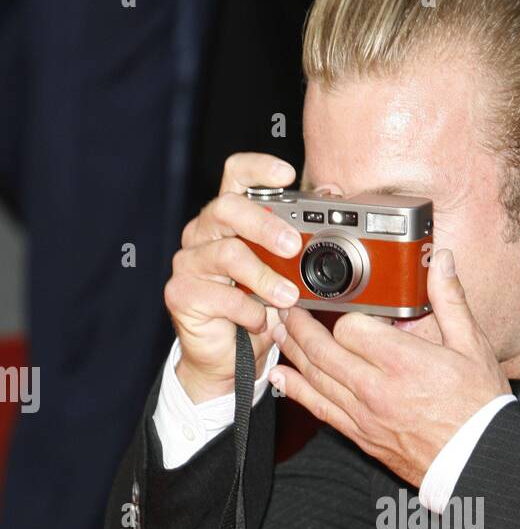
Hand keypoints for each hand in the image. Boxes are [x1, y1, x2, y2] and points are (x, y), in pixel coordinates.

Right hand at [164, 153, 303, 402]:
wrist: (227, 360)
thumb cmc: (255, 311)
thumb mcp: (283, 274)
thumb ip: (298, 241)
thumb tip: (330, 200)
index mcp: (228, 219)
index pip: (235, 175)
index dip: (258, 168)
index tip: (287, 173)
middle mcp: (203, 233)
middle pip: (228, 208)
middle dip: (265, 225)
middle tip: (292, 246)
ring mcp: (188, 262)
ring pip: (228, 254)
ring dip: (265, 278)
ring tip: (288, 297)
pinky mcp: (180, 292)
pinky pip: (222, 296)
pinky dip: (249, 311)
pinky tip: (260, 321)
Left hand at [268, 248, 510, 487]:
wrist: (479, 460)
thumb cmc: (479, 407)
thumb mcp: (473, 347)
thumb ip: (450, 300)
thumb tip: (441, 261)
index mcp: (404, 361)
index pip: (351, 327)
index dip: (345, 312)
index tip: (347, 306)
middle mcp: (377, 388)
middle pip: (322, 350)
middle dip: (299, 323)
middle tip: (287, 306)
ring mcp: (365, 415)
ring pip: (314, 378)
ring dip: (291, 351)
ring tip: (277, 330)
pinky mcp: (361, 436)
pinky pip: (320, 410)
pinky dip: (296, 391)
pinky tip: (281, 376)